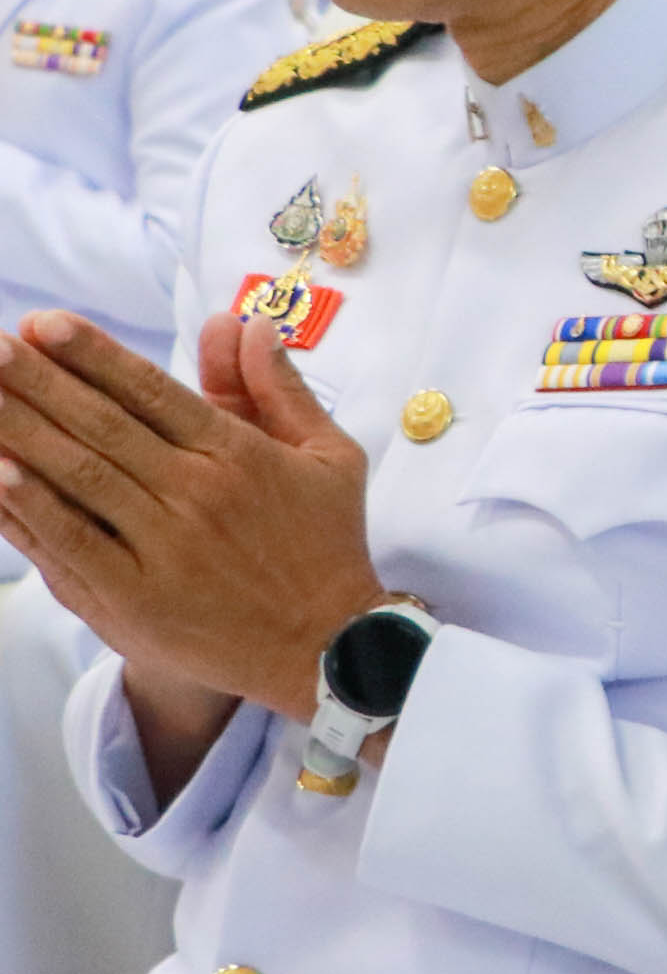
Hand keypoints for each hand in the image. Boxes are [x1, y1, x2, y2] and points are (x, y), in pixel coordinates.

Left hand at [0, 311, 381, 726]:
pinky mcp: (135, 599)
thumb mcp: (328, 457)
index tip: (44, 323)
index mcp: (240, 455)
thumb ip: (279, 388)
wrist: (327, 650)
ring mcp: (162, 549)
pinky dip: (29, 508)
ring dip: (19, 432)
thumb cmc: (325, 546)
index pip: (153, 391)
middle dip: (37, 381)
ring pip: (77, 477)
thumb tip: (247, 322)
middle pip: (101, 426)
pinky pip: (70, 543)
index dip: (94, 354)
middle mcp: (197, 495)